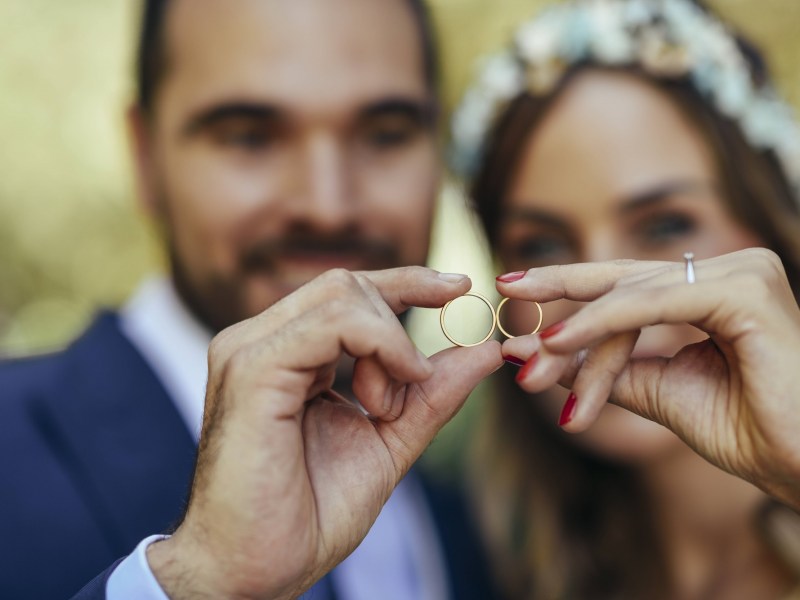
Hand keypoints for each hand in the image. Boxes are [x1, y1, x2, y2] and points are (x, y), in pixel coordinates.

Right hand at [147, 267, 501, 599]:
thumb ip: (431, 395)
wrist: (253, 573)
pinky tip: (386, 395)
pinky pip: (332, 324)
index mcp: (283, 355)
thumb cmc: (307, 515)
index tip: (459, 287)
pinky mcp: (252, 370)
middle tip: (412, 383)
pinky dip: (379, 345)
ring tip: (384, 406)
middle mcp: (258, 341)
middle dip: (401, 318)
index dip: (407, 281)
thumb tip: (487, 350)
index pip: (347, 291)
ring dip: (390, 343)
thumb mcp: (388, 443)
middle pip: (347, 283)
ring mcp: (249, 351)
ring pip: (342, 294)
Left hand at [497, 248, 799, 509]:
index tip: (515, 293)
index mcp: (712, 288)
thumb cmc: (746, 430)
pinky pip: (653, 304)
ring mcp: (740, 273)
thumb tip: (536, 351)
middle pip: (623, 280)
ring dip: (575, 334)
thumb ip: (605, 367)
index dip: (570, 288)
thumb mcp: (657, 391)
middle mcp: (728, 270)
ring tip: (531, 359)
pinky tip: (558, 341)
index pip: (627, 283)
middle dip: (560, 293)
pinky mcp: (745, 291)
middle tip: (504, 290)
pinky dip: (602, 324)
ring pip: (630, 298)